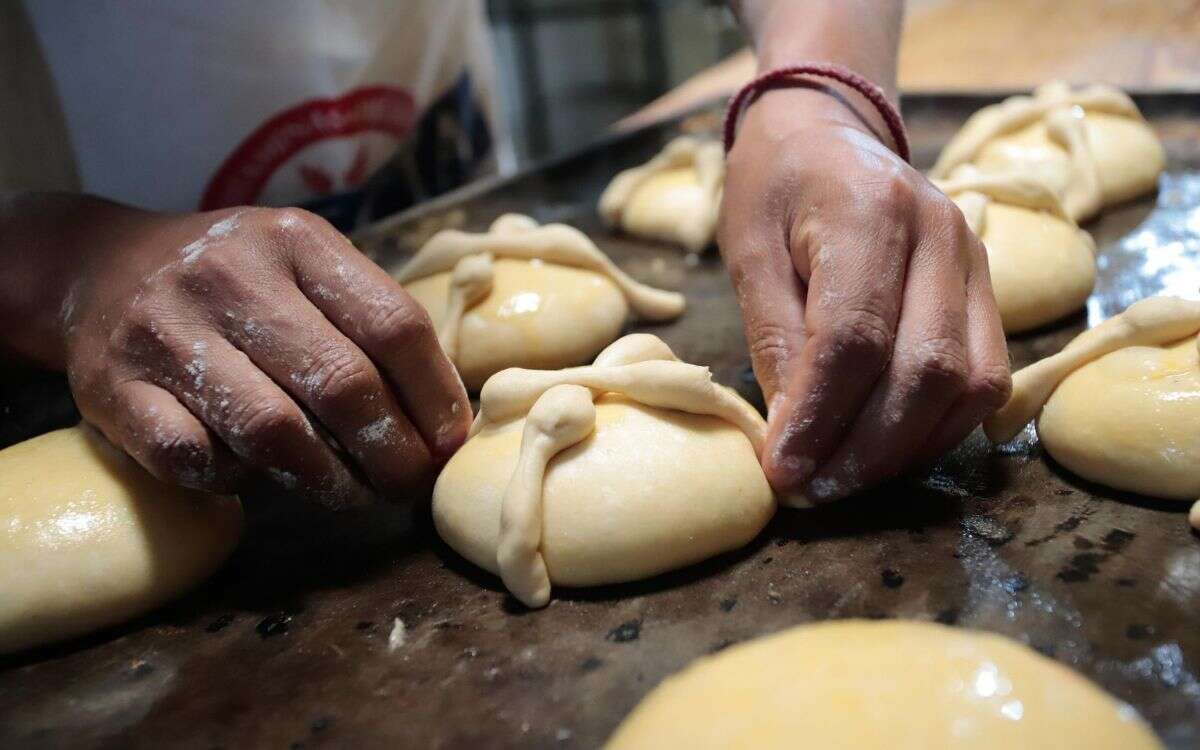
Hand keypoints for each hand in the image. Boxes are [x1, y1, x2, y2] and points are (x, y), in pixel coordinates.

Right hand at [63, 204, 468, 506]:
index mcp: (296, 240)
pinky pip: (196, 457)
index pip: (394, 323)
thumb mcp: (304, 265)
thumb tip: (445, 418)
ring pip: (275, 430)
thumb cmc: (236, 280)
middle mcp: (231, 275)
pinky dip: (238, 479)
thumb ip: (367, 322)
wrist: (100, 266)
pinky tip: (259, 476)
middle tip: (410, 485)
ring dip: (329, 480)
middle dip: (394, 453)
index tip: (450, 442)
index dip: (436, 395)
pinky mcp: (116, 388)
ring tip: (355, 496)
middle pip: (344, 383)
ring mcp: (167, 330)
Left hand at [719, 88, 1010, 502]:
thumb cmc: (775, 189)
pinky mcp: (992, 292)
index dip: (820, 417)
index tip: (780, 471)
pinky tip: (884, 452)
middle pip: (924, 371)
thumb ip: (774, 339)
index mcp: (871, 211)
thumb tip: (793, 435)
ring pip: (969, 386)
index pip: (856, 337)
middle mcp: (943, 235)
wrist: (828, 133)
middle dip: (865, 450)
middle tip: (810, 491)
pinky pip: (985, 381)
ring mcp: (978, 263)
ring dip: (904, 451)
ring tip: (842, 482)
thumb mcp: (748, 253)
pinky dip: (936, 430)